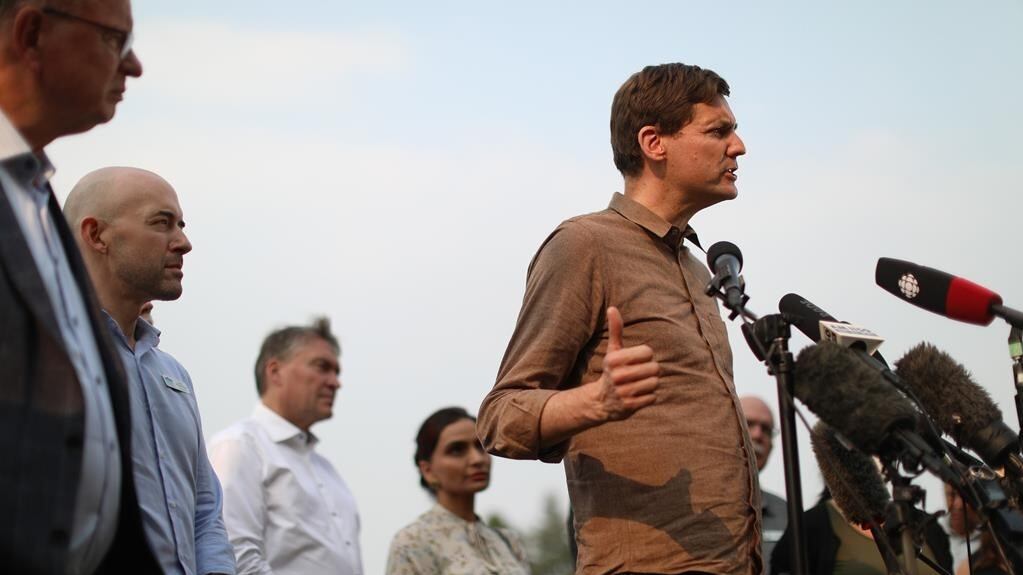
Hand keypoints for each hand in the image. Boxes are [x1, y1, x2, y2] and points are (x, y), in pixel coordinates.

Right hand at [591, 306, 658, 421]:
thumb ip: (615, 330)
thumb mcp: (613, 351)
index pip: (648, 353)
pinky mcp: (629, 406)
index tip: (636, 361)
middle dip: (650, 371)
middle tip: (640, 374)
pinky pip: (652, 398)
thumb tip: (612, 308)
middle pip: (654, 368)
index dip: (645, 356)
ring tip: (639, 384)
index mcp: (614, 360)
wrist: (601, 401)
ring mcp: (623, 392)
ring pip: (654, 383)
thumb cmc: (612, 370)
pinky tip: (638, 396)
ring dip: (650, 384)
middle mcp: (617, 376)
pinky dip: (648, 397)